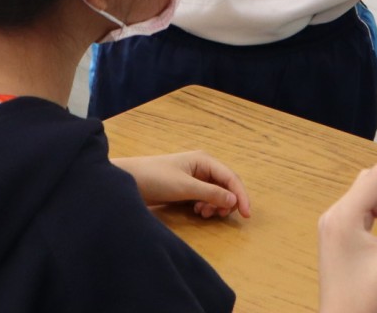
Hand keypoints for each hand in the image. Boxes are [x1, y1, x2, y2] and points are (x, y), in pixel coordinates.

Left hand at [113, 151, 249, 219]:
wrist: (129, 181)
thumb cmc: (156, 178)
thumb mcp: (185, 187)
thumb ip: (210, 194)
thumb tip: (234, 201)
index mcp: (205, 160)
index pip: (231, 178)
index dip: (241, 196)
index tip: (247, 215)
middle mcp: (203, 167)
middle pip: (226, 186)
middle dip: (226, 202)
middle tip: (217, 215)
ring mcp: (195, 178)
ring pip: (216, 194)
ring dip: (215, 205)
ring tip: (203, 213)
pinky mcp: (187, 188)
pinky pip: (205, 198)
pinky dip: (206, 206)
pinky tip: (198, 212)